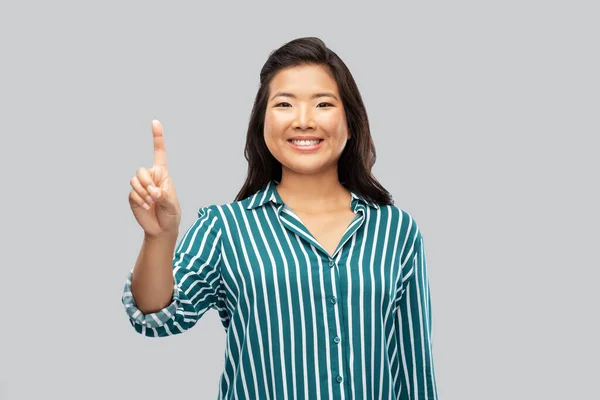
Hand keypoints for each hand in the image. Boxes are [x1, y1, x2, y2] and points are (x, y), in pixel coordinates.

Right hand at [128, 120, 180, 237]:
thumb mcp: (172, 205)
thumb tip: (153, 192)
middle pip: (140, 170)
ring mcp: (140, 186)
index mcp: (162, 173)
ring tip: (152, 203)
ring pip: (134, 181)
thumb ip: (164, 197)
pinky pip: (132, 192)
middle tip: (154, 195)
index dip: (157, 137)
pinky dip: (140, 200)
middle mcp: (150, 177)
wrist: (161, 228)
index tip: (155, 122)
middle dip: (146, 183)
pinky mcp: (133, 196)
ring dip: (143, 193)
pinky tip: (147, 207)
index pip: (159, 152)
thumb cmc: (171, 214)